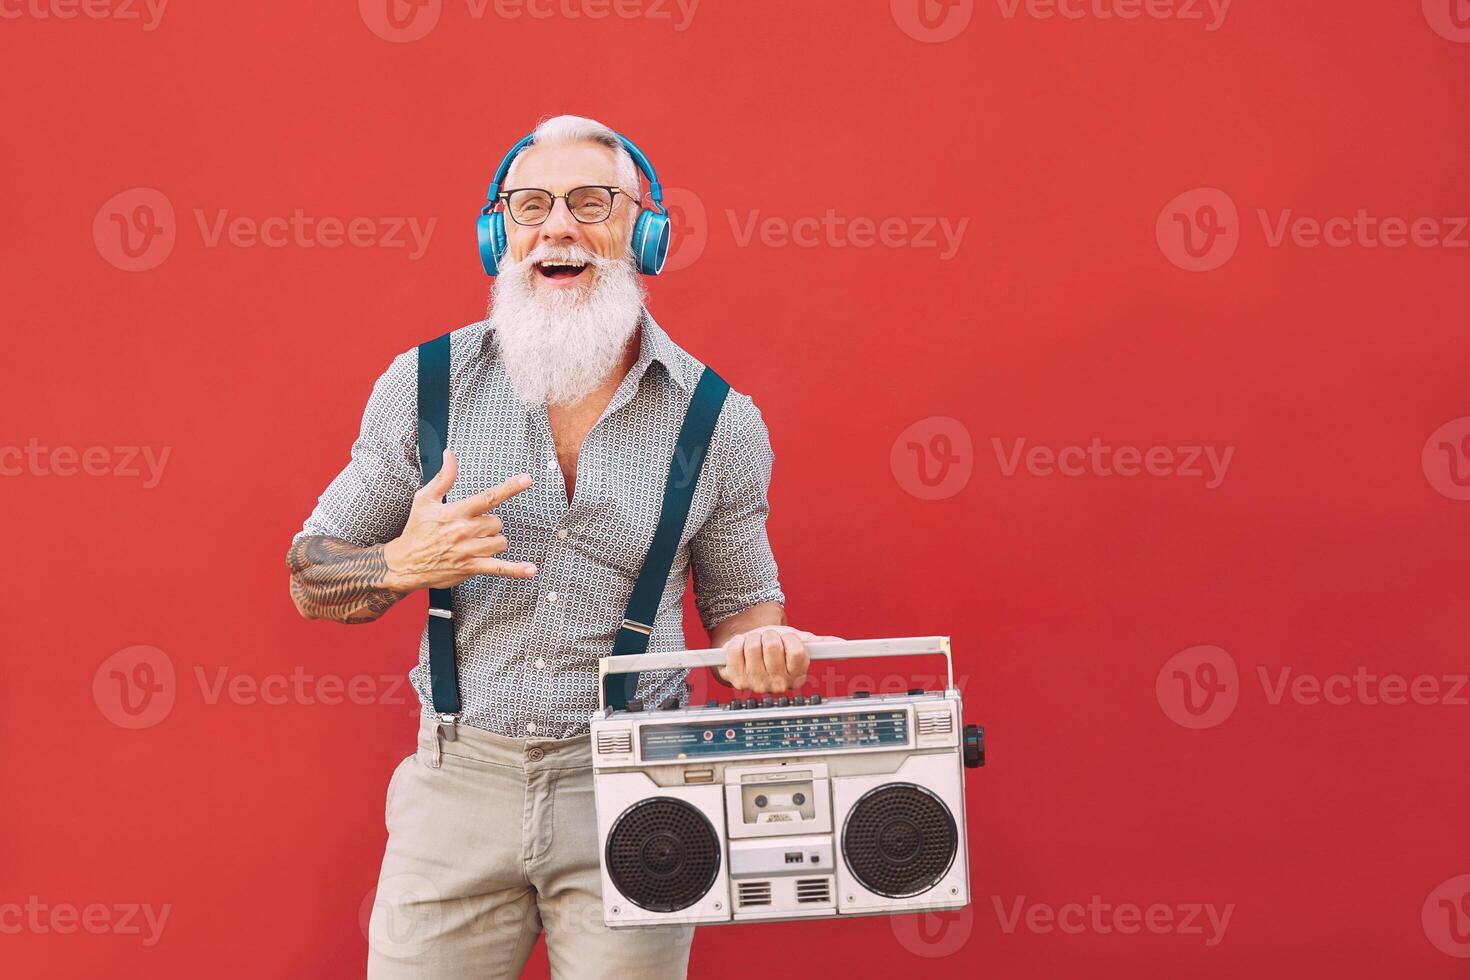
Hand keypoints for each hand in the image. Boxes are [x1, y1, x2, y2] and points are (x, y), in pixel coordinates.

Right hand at [382, 449, 538, 591]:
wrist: (404, 563)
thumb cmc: (417, 529)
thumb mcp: (425, 499)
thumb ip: (444, 477)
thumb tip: (450, 454)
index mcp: (456, 512)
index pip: (487, 497)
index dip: (509, 488)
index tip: (526, 479)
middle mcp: (464, 531)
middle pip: (496, 523)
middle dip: (489, 525)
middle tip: (470, 528)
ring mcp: (468, 550)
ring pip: (500, 541)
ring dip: (493, 541)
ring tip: (475, 543)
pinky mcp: (470, 567)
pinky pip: (499, 568)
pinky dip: (516, 570)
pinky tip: (531, 570)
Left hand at [719, 626, 842, 694]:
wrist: (748, 649)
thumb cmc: (774, 646)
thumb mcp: (799, 641)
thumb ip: (821, 643)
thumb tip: (842, 643)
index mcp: (797, 676)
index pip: (797, 651)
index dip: (790, 639)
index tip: (787, 639)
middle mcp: (778, 685)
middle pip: (773, 646)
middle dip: (770, 635)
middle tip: (769, 641)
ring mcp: (756, 684)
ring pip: (753, 646)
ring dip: (753, 638)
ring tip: (755, 644)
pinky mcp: (736, 680)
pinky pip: (736, 650)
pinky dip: (737, 643)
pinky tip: (741, 649)